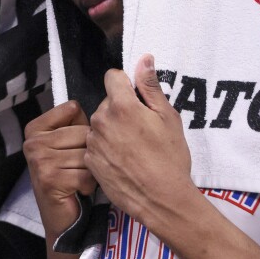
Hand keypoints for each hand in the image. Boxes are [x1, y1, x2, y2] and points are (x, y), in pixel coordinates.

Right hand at [22, 101, 95, 242]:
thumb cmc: (71, 177)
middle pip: (84, 131)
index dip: (84, 128)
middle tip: (78, 168)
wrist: (63, 219)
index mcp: (35, 128)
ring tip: (79, 180)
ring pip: (88, 153)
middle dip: (91, 152)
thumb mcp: (69, 145)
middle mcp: (33, 142)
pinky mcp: (50, 179)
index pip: (74, 109)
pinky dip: (90, 185)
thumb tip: (107, 98)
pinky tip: (79, 190)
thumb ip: (77, 124)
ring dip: (92, 170)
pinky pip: (87, 173)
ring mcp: (39, 160)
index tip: (74, 147)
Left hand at [85, 55, 197, 240]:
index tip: (138, 97)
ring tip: (134, 147)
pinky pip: (96, 143)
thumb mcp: (168, 118)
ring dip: (113, 129)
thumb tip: (144, 59)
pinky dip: (107, 147)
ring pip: (101, 123)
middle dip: (122, 109)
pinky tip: (124, 159)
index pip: (112, 77)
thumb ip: (151, 87)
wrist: (160, 199)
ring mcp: (92, 141)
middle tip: (142, 129)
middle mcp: (100, 121)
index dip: (126, 84)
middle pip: (107, 102)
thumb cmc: (170, 158)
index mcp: (121, 106)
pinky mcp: (89, 159)